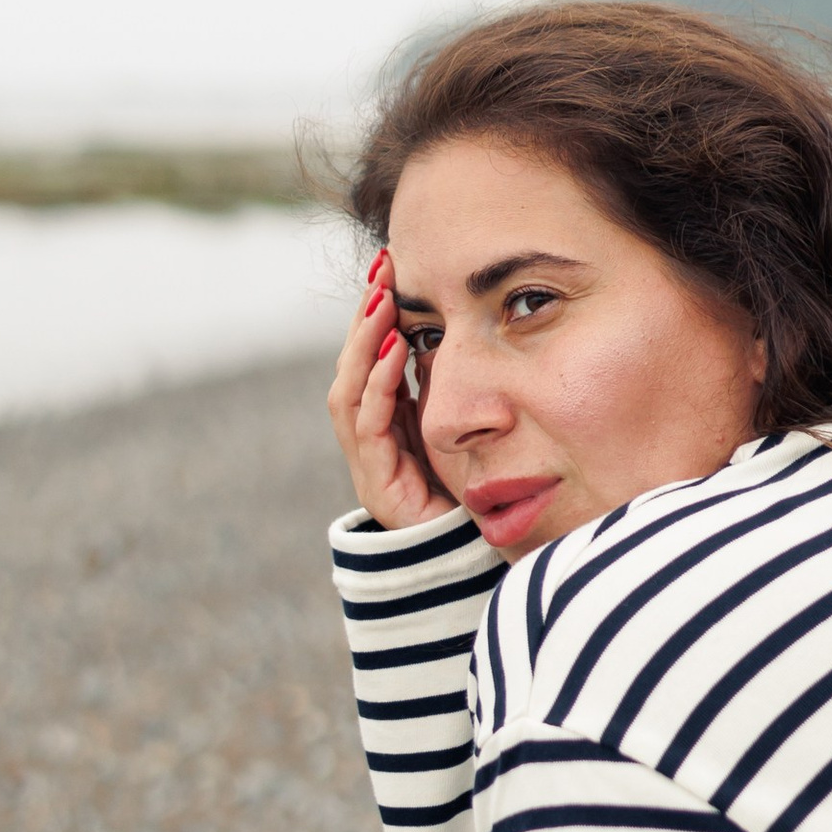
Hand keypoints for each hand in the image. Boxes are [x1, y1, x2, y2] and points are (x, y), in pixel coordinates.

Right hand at [328, 250, 456, 529]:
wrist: (481, 562)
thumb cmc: (478, 497)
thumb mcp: (463, 429)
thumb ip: (449, 389)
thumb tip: (455, 332)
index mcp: (388, 426)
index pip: (369, 362)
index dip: (374, 317)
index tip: (388, 269)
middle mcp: (370, 444)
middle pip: (350, 371)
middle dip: (364, 320)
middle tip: (381, 271)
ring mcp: (370, 466)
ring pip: (349, 394)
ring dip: (365, 345)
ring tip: (383, 303)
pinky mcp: (380, 487)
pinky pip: (370, 427)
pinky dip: (379, 386)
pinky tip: (395, 351)